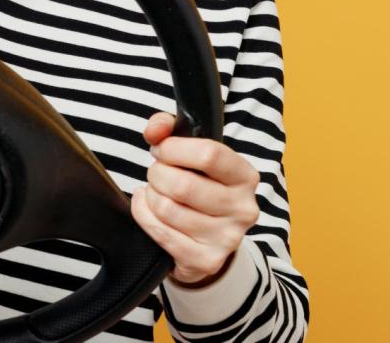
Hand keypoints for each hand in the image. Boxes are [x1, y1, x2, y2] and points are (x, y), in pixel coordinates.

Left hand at [129, 112, 260, 285]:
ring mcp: (227, 238)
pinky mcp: (206, 261)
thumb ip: (169, 130)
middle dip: (157, 174)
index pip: (209, 154)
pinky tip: (148, 208)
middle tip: (157, 174)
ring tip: (155, 192)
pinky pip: (160, 232)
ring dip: (150, 196)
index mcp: (245, 176)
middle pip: (183, 184)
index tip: (162, 150)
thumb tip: (155, 129)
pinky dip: (144, 215)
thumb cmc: (199, 187)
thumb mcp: (191, 155)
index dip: (174, 148)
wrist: (208, 239)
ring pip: (167, 209)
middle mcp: (243, 208)